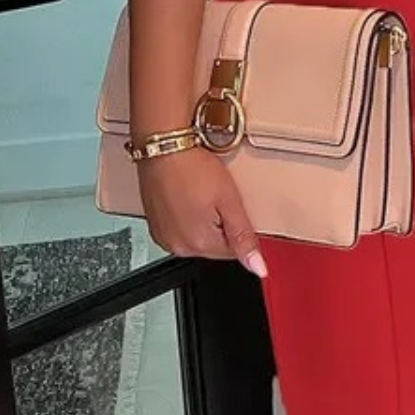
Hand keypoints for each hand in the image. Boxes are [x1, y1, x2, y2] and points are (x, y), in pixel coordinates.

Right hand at [138, 147, 267, 277]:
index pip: (234, 251)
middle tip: (215, 196)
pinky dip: (187, 217)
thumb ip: (244, 237)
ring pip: (198, 238)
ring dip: (204, 221)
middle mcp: (178, 246)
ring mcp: (164, 237)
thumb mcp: (229, 201)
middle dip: (221, 224)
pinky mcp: (156, 227)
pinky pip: (181, 230)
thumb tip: (258, 268)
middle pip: (215, 246)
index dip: (238, 225)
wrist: (163, 146)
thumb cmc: (192, 167)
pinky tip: (188, 197)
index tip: (231, 205)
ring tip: (200, 194)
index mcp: (199, 244)